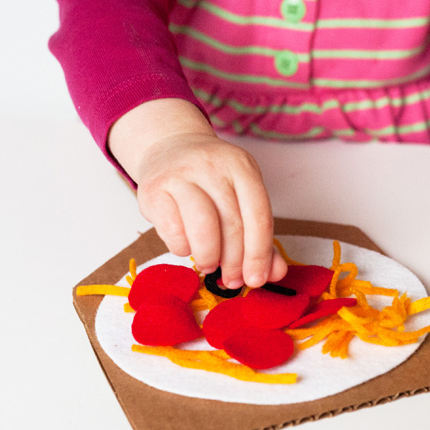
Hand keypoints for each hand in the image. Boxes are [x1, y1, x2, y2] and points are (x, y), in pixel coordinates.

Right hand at [109, 99, 285, 288]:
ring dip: (209, 256)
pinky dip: (183, 248)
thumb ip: (259, 236)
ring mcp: (181, 174)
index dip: (259, 254)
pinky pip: (173, 230)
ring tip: (210, 266)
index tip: (257, 279)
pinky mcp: (153, 189)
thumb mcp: (240, 197)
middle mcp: (213, 165)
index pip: (259, 216)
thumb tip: (275, 273)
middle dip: (235, 261)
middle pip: (232, 223)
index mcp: (242, 167)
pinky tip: (187, 248)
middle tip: (233, 281)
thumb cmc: (210, 182)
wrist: (168, 149)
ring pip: (203, 226)